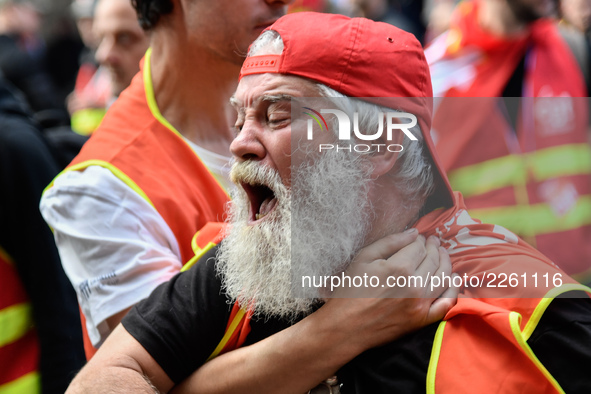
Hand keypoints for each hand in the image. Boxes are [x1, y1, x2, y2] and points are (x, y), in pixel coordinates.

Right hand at [319, 229, 458, 350]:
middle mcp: (415, 284)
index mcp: (399, 267)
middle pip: (433, 259)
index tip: (419, 237)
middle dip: (435, 247)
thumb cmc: (351, 289)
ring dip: (446, 262)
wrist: (346, 325)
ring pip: (444, 277)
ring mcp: (421, 303)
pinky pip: (447, 303)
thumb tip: (414, 233)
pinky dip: (453, 289)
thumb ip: (390, 242)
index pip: (419, 246)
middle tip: (434, 242)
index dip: (420, 239)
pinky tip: (453, 279)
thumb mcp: (364, 258)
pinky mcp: (422, 319)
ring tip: (443, 255)